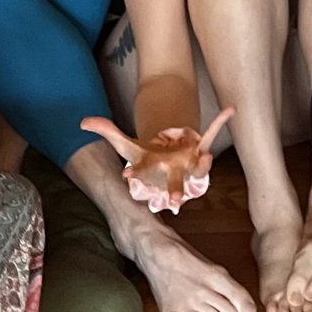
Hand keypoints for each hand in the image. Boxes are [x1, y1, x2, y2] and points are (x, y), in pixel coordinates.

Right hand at [80, 108, 235, 212]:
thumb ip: (105, 131)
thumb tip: (82, 122)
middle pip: (174, 182)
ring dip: (204, 164)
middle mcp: (172, 171)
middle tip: (177, 202)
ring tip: (206, 157)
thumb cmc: (145, 156)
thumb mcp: (125, 144)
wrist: (167, 160)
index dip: (135, 176)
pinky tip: (230, 108)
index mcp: (152, 170)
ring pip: (199, 166)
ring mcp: (189, 163)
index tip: (127, 178)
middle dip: (176, 192)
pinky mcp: (201, 150)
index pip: (141, 174)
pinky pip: (211, 135)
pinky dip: (220, 122)